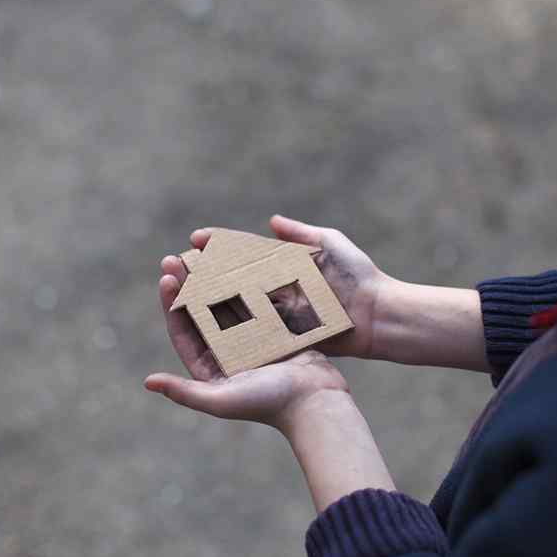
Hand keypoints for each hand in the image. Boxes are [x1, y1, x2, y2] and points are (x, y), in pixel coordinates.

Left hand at [145, 256, 348, 431]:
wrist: (317, 402)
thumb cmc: (269, 404)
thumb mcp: (221, 400)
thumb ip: (184, 392)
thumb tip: (147, 381)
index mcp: (211, 369)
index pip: (184, 331)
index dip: (172, 304)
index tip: (166, 278)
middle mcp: (228, 354)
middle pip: (201, 313)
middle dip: (187, 284)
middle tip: (176, 257)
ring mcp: (251, 341)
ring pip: (226, 302)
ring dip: (212, 278)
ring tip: (201, 252)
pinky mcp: (273, 331)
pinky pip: (253, 301)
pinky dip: (244, 282)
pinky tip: (236, 260)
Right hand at [189, 215, 386, 358]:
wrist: (380, 316)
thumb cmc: (359, 276)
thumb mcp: (331, 245)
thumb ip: (301, 233)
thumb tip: (270, 221)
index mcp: (285, 265)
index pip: (244, 251)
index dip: (220, 244)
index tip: (195, 237)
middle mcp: (276, 289)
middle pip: (232, 277)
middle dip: (204, 269)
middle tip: (176, 262)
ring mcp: (278, 313)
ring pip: (235, 302)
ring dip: (207, 294)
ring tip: (180, 286)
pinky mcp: (282, 335)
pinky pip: (250, 326)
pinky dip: (226, 321)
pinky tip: (201, 316)